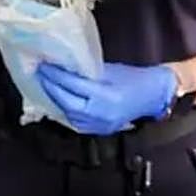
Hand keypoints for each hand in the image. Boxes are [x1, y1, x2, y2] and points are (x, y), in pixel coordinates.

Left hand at [37, 62, 176, 135]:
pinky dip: (65, 109)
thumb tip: (64, 66)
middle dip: (51, 87)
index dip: (56, 75)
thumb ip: (87, 72)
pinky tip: (59, 99)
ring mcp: (100, 125)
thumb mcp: (110, 70)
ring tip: (46, 84)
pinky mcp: (99, 130)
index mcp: (105, 97)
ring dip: (56, 99)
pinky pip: (76, 121)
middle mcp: (101, 114)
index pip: (73, 86)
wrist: (155, 95)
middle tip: (40, 73)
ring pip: (69, 114)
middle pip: (67, 102)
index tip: (44, 65)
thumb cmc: (136, 78)